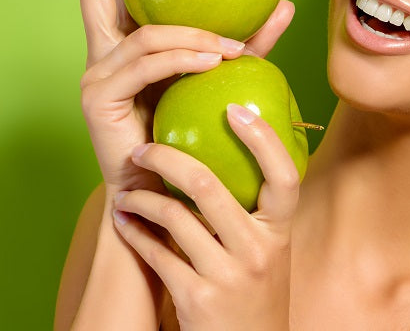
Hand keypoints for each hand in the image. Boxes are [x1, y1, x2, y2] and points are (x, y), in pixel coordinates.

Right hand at [78, 0, 294, 190]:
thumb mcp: (218, 78)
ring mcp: (96, 77)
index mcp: (122, 44)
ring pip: (144, 35)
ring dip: (193, 34)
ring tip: (231, 44)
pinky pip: (146, 65)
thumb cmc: (189, 136)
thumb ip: (245, 44)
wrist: (162, 196)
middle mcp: (101, 54)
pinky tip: (213, 60)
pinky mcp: (100, 100)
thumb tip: (285, 5)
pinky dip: (182, 57)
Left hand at [112, 104, 298, 330]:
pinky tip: (125, 222)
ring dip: (141, 200)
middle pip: (207, 186)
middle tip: (143, 148)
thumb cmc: (256, 291)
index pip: (284, 174)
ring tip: (125, 192)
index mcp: (280, 231)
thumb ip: (256, 210)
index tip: (234, 108)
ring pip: (174, 218)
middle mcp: (258, 250)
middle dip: (166, 159)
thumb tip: (231, 151)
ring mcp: (227, 276)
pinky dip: (135, 233)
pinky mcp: (196, 299)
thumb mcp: (269, 249)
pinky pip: (156, 254)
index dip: (262, 138)